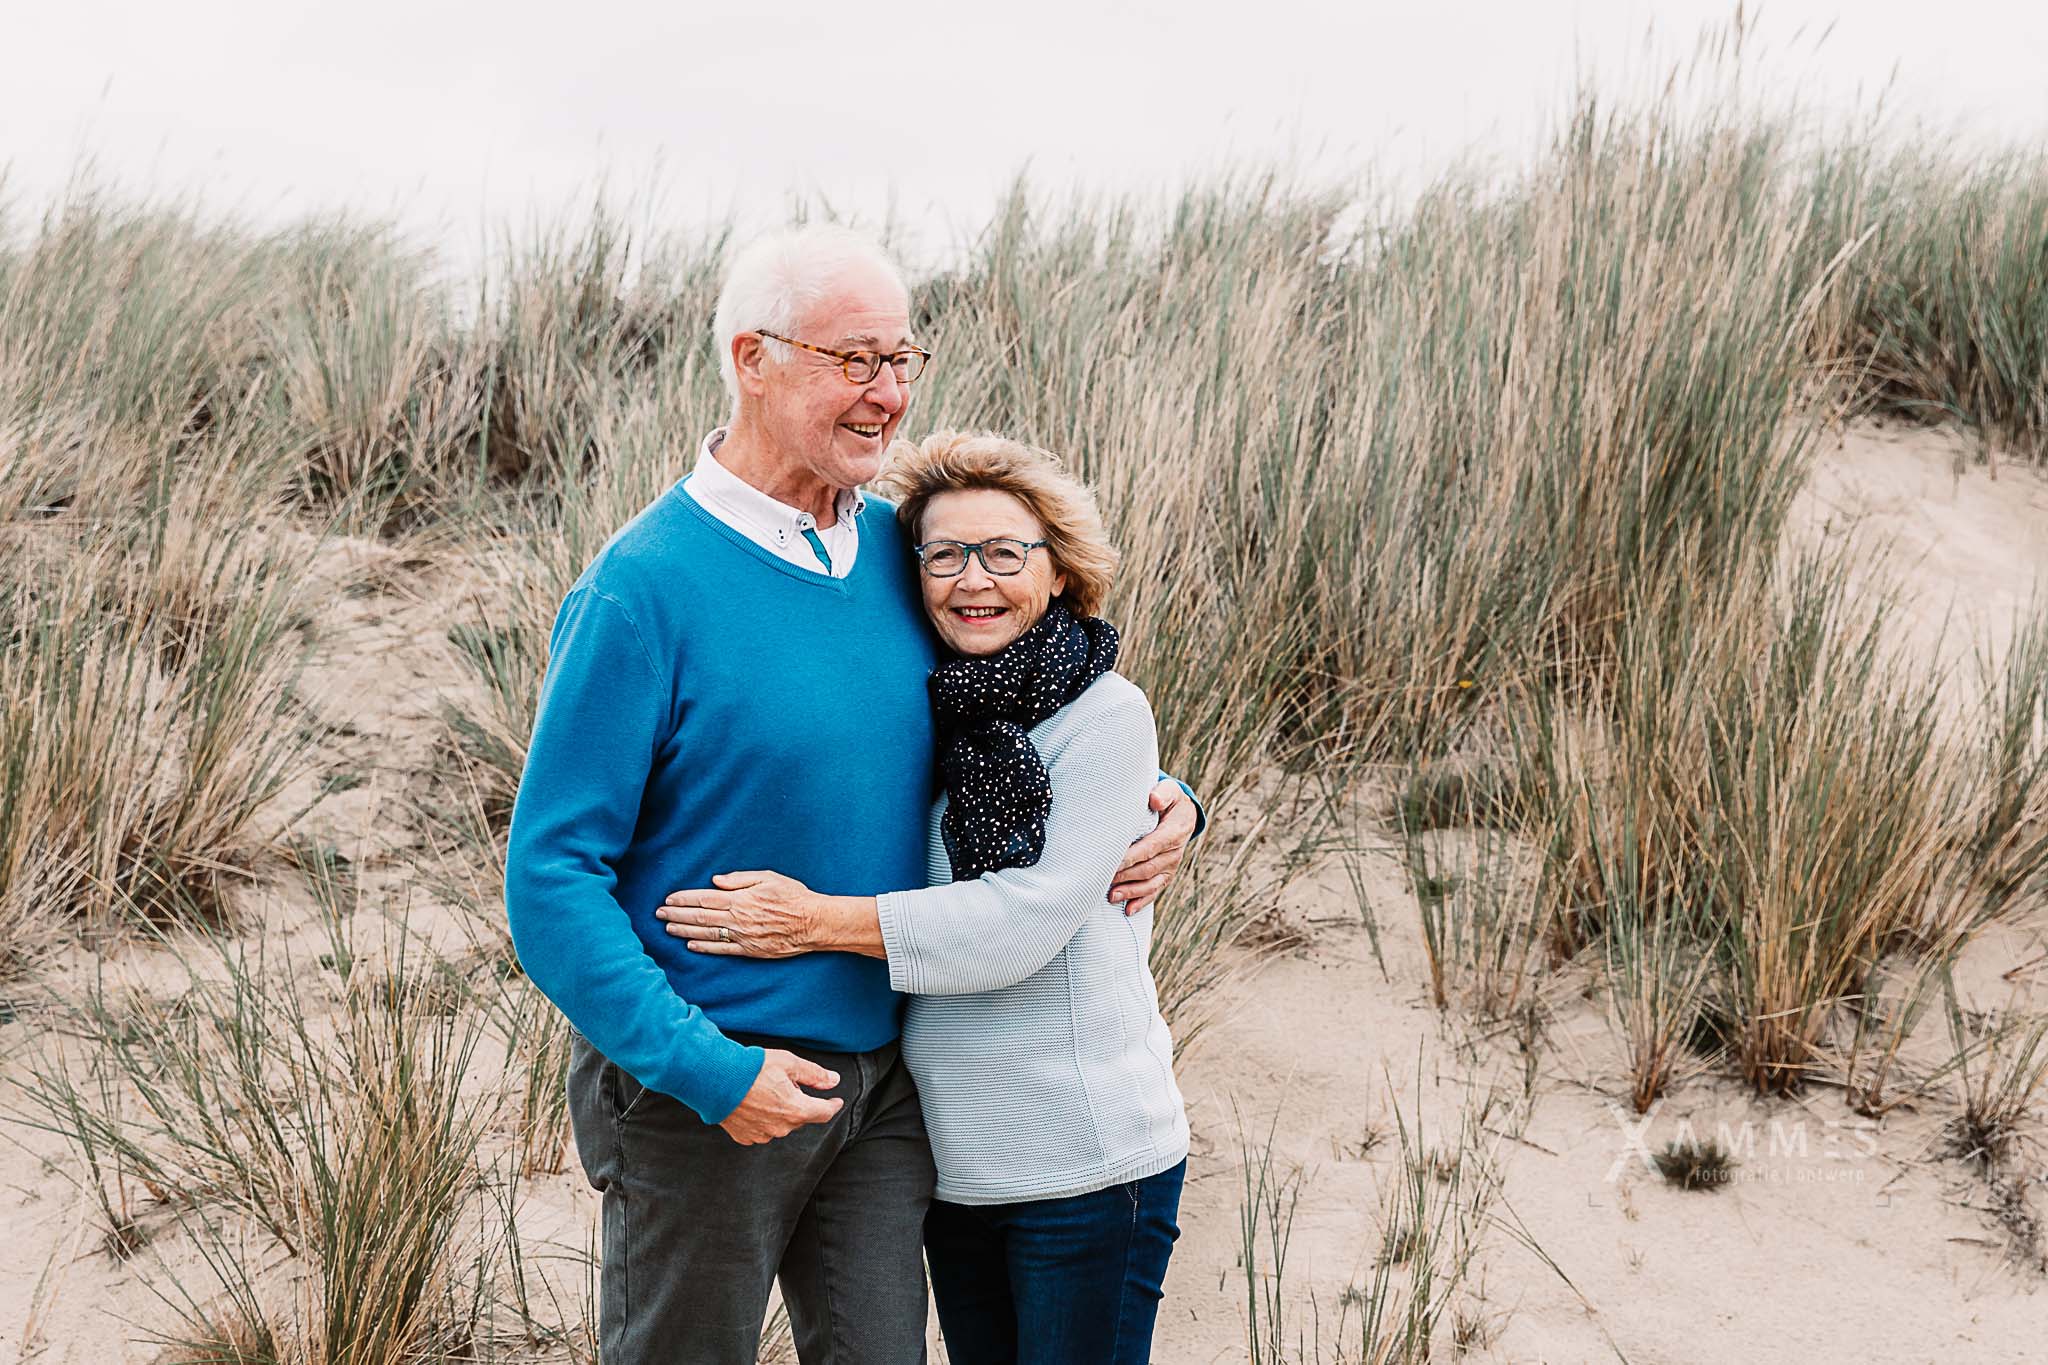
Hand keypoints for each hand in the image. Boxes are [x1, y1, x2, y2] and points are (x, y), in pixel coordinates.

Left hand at [659, 871, 817, 957]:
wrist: (813, 923)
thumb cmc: (793, 896)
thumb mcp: (768, 877)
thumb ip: (740, 879)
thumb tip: (716, 880)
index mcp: (741, 898)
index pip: (704, 898)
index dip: (684, 899)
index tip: (668, 899)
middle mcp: (738, 918)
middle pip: (700, 917)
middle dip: (677, 915)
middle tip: (658, 914)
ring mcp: (743, 936)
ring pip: (706, 933)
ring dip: (684, 931)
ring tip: (668, 929)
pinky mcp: (750, 950)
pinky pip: (722, 949)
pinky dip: (705, 947)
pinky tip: (691, 946)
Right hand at [719, 1048, 842, 1143]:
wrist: (715, 1079)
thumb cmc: (751, 1068)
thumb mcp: (789, 1063)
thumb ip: (814, 1074)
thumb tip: (833, 1081)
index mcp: (796, 1110)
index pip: (824, 1113)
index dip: (832, 1106)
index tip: (836, 1101)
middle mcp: (781, 1127)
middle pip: (801, 1117)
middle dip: (799, 1102)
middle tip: (786, 1083)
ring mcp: (762, 1134)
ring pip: (781, 1124)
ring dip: (780, 1111)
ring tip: (765, 1090)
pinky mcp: (745, 1137)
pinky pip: (762, 1129)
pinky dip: (763, 1118)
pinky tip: (754, 1103)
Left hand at [1110, 779, 1196, 915]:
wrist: (1184, 814)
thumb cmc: (1169, 799)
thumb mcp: (1170, 790)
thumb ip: (1163, 793)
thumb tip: (1154, 800)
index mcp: (1174, 832)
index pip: (1151, 847)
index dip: (1132, 857)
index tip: (1112, 862)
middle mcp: (1174, 852)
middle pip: (1148, 868)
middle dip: (1125, 876)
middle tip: (1102, 880)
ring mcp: (1171, 866)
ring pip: (1151, 883)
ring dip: (1131, 892)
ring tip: (1111, 897)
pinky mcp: (1166, 874)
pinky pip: (1155, 890)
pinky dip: (1142, 902)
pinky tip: (1128, 910)